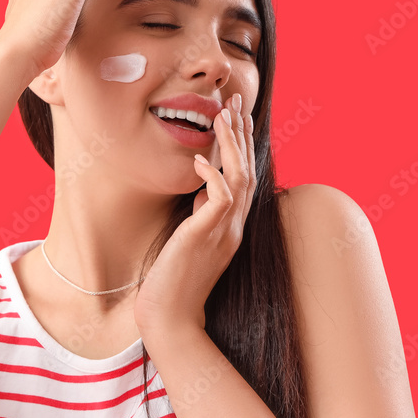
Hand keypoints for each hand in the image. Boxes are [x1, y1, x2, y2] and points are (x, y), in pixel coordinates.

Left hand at [133, 94, 256, 334]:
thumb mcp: (189, 238)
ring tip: (222, 115)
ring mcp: (223, 232)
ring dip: (232, 144)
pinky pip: (219, 198)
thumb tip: (199, 187)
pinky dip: (212, 175)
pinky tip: (200, 158)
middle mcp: (233, 227)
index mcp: (230, 226)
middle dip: (242, 132)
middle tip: (237, 100)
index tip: (237, 116)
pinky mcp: (206, 237)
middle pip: (248, 170)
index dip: (242, 145)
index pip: (243, 177)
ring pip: (240, 178)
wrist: (169, 317)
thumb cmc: (171, 282)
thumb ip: (198, 213)